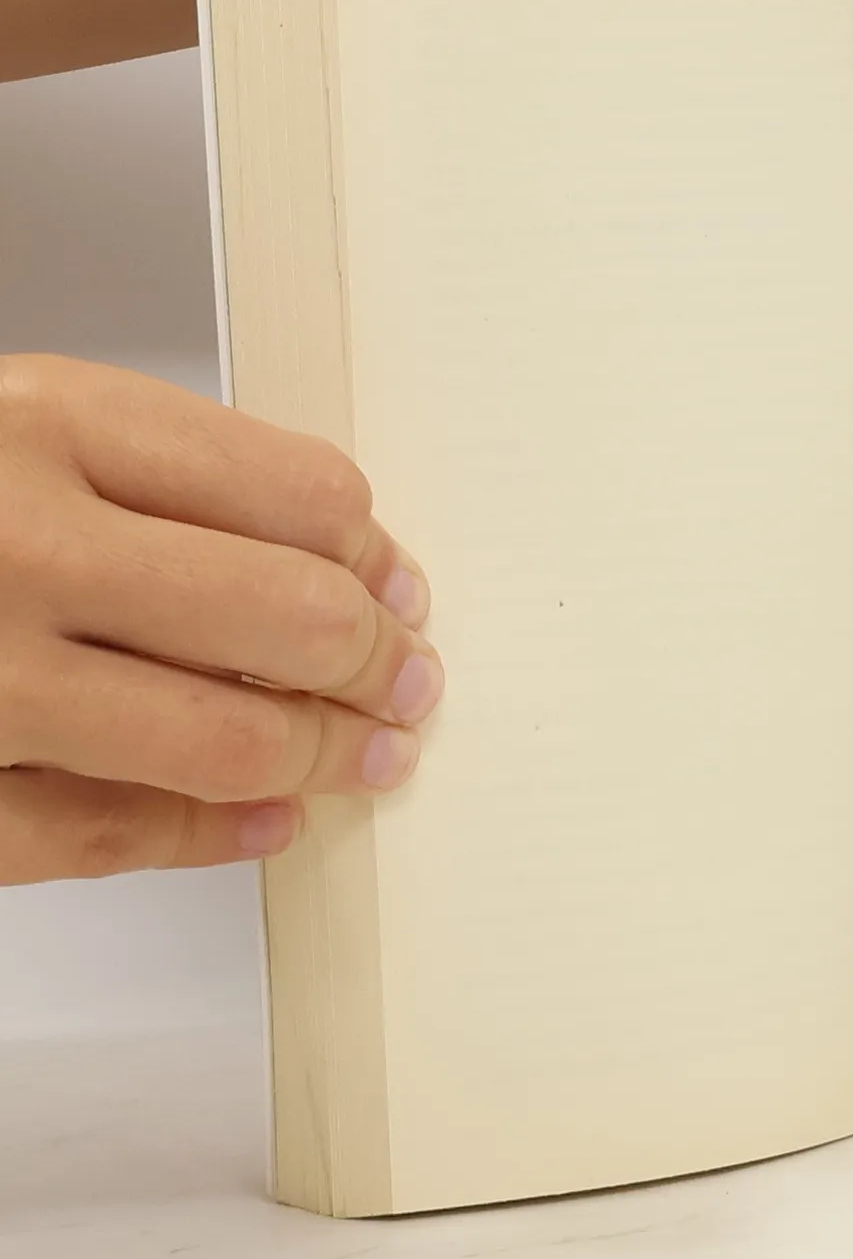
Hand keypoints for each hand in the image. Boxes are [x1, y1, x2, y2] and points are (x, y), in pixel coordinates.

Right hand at [0, 357, 440, 884]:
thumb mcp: (13, 425)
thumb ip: (153, 475)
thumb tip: (342, 560)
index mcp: (41, 423)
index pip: (301, 496)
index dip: (375, 552)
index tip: (397, 583)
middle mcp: (12, 543)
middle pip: (291, 616)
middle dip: (378, 662)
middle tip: (407, 681)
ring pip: (222, 739)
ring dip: (325, 754)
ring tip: (368, 754)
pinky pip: (103, 834)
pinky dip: (207, 836)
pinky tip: (265, 820)